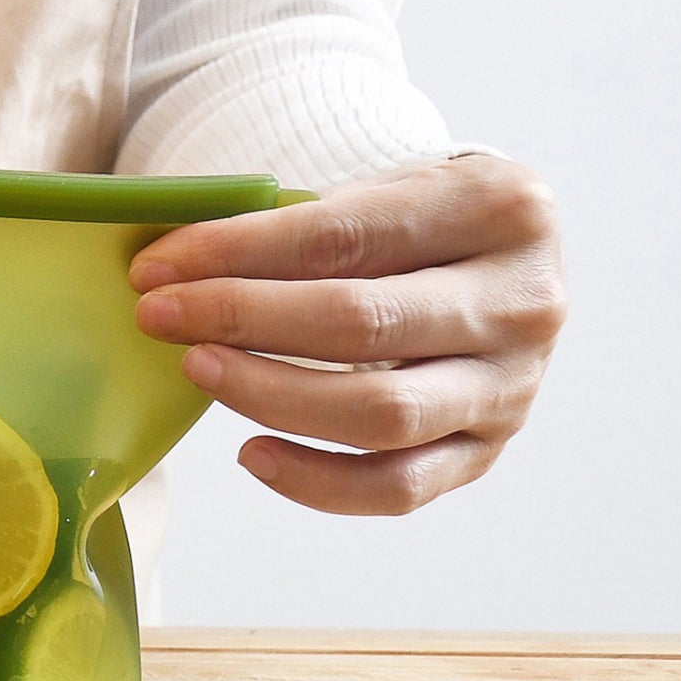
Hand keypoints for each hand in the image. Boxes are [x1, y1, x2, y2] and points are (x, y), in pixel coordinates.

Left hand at [128, 154, 565, 513]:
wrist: (496, 264)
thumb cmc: (415, 224)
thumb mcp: (378, 192)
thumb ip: (296, 224)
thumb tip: (173, 268)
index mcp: (500, 208)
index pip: (344, 235)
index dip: (237, 253)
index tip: (156, 268)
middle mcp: (524, 301)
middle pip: (363, 323)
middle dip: (242, 319)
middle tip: (159, 317)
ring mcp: (514, 385)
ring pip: (381, 414)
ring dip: (271, 396)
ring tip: (199, 369)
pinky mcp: (490, 450)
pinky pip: (397, 488)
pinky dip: (315, 482)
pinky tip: (251, 452)